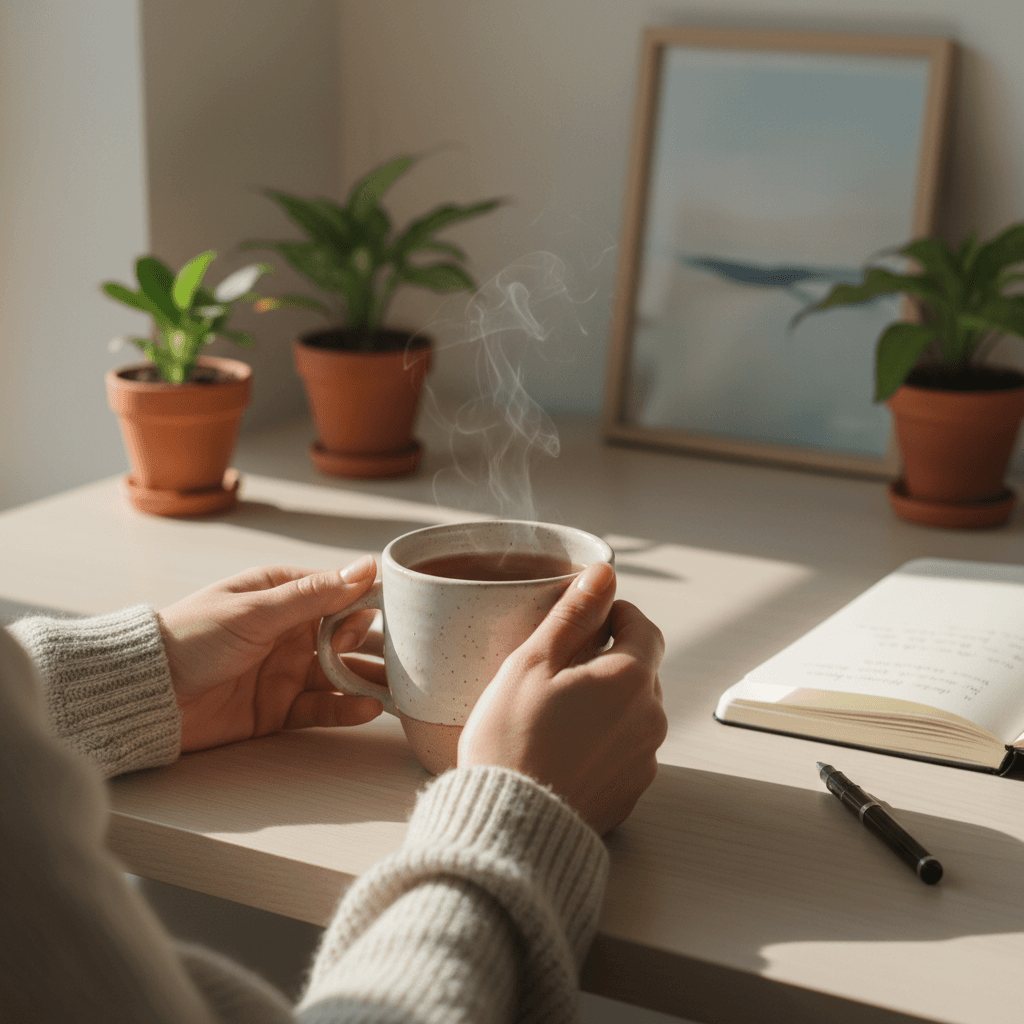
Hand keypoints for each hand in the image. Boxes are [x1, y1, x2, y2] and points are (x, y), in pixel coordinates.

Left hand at [158, 556, 384, 751]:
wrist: (147, 695)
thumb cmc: (192, 637)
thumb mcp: (255, 611)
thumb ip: (314, 595)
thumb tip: (365, 567)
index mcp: (281, 595)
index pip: (338, 594)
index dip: (367, 605)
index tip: (396, 616)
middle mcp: (289, 631)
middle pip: (347, 637)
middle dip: (376, 645)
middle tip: (406, 658)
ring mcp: (285, 670)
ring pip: (340, 675)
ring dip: (369, 680)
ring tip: (400, 690)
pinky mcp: (278, 708)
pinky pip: (322, 708)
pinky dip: (346, 709)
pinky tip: (367, 709)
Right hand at [458, 562, 667, 834]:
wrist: (508, 826)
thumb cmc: (510, 739)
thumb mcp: (533, 663)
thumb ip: (574, 614)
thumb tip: (603, 574)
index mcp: (631, 679)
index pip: (645, 628)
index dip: (618, 615)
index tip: (589, 619)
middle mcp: (651, 719)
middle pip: (641, 671)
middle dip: (610, 659)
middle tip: (560, 668)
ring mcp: (645, 760)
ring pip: (634, 712)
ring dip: (607, 702)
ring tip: (556, 713)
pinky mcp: (631, 793)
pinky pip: (625, 750)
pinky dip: (603, 740)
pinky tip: (563, 749)